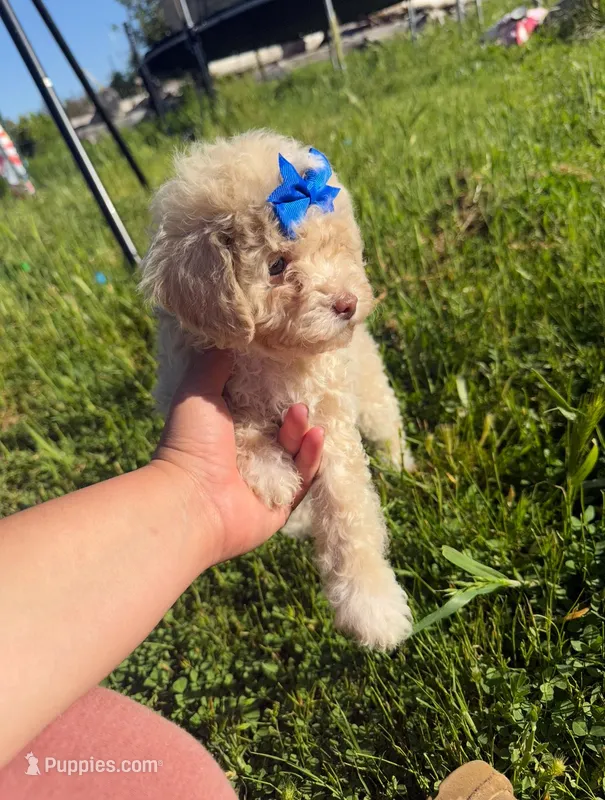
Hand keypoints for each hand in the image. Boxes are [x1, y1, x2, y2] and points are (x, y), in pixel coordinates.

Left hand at [152, 350, 323, 565]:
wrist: (191, 501)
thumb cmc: (190, 443)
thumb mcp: (197, 390)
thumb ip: (215, 363)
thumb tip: (234, 334)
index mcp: (225, 432)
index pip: (257, 407)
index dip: (272, 389)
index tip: (287, 369)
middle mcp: (246, 456)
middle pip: (280, 427)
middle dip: (291, 410)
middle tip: (294, 399)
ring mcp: (265, 481)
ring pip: (295, 450)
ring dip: (301, 429)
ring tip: (299, 414)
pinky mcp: (282, 503)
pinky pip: (305, 477)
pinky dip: (312, 456)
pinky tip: (315, 436)